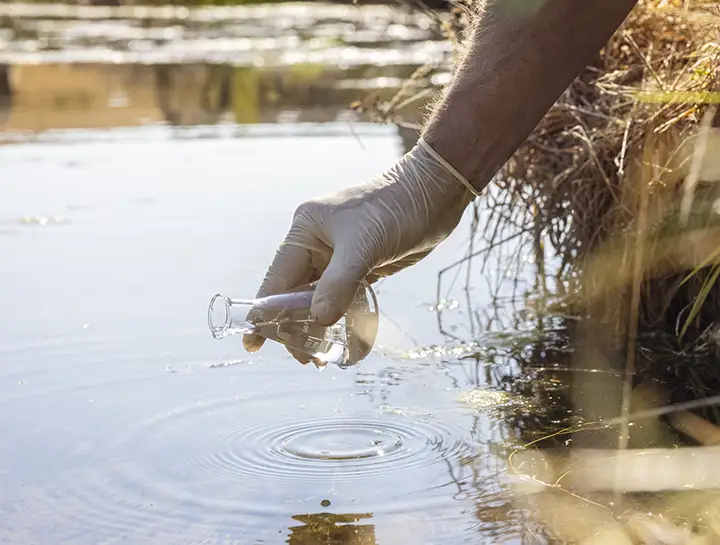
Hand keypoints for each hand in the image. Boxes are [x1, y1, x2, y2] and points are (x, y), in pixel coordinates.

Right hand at [242, 137, 477, 363]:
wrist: (435, 195)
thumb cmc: (396, 209)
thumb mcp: (365, 245)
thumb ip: (339, 283)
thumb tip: (317, 320)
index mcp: (305, 231)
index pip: (277, 279)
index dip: (265, 313)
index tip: (253, 344)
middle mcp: (315, 245)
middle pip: (293, 294)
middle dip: (294, 327)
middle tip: (306, 359)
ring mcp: (337, 257)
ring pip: (317, 299)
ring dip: (316, 327)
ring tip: (320, 358)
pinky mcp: (360, 267)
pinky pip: (340, 298)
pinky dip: (338, 318)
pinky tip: (340, 339)